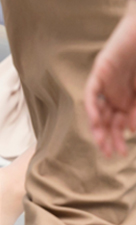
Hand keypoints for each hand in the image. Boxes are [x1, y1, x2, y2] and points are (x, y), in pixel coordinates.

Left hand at [87, 2, 135, 157]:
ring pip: (97, 110)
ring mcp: (107, 82)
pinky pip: (92, 93)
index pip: (121, 121)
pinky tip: (96, 121)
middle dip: (109, 138)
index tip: (121, 152)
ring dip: (99, 128)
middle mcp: (116, 91)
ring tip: (101, 144)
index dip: (120, 137)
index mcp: (130, 96)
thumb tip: (133, 129)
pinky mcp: (101, 70)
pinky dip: (93, 107)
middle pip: (108, 119)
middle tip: (111, 154)